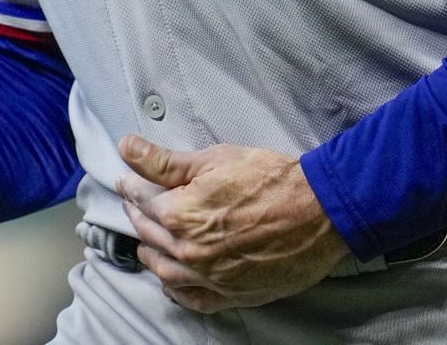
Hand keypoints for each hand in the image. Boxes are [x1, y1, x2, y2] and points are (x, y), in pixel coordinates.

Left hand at [116, 134, 349, 313]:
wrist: (319, 211)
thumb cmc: (270, 180)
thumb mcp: (214, 159)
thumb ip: (164, 160)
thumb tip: (127, 147)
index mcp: (181, 215)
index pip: (142, 201)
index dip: (132, 187)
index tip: (127, 181)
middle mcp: (189, 251)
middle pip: (150, 234)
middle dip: (138, 216)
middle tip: (135, 204)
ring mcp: (210, 277)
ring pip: (164, 270)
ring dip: (151, 252)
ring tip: (147, 240)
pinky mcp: (232, 294)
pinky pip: (193, 299)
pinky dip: (177, 291)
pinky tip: (171, 281)